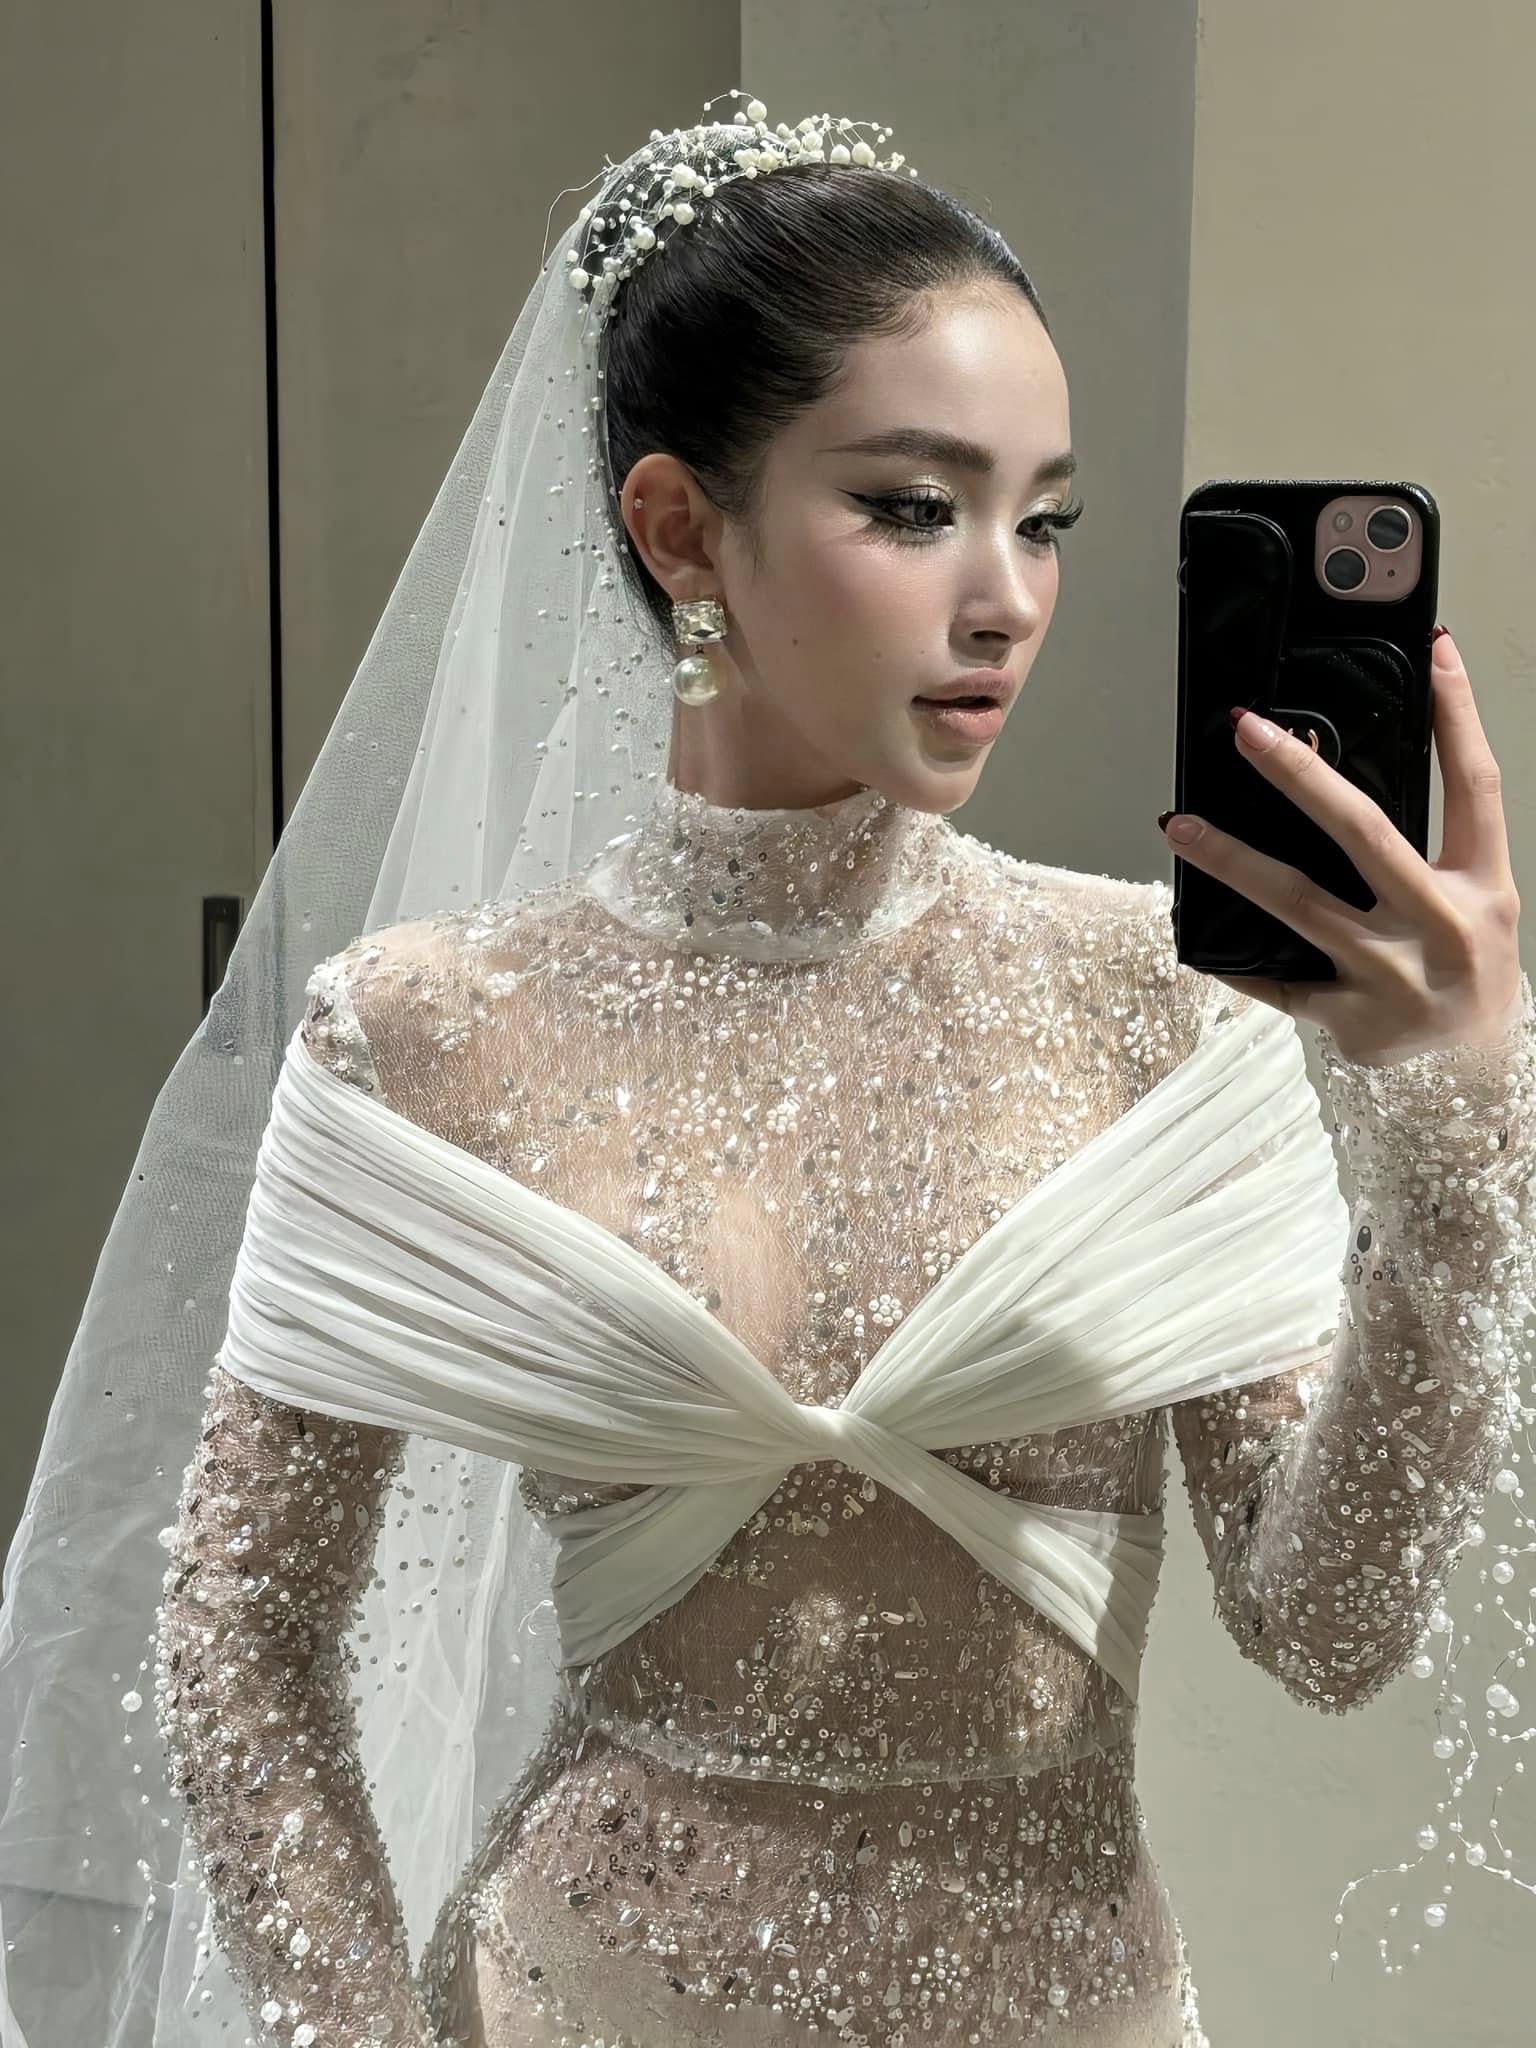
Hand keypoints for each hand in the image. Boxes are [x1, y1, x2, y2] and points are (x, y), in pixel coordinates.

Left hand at [1160, 628, 1524, 1066]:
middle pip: (1365, 831)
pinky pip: (1275, 981)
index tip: (1430, 648)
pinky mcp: (1349, 1020)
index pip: (1474, 782)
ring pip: (1297, 903)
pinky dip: (1231, 958)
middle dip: (1301, 774)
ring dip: (1230, 860)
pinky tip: (1190, 934)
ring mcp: (1392, 976)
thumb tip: (1335, 780)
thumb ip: (1424, 848)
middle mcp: (1442, 925)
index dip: (1458, 712)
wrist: (1475, 1078)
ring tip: (1177, 826)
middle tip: (1245, 730)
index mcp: (1482, 885)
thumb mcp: (1470, 903)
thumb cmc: (1461, 969)